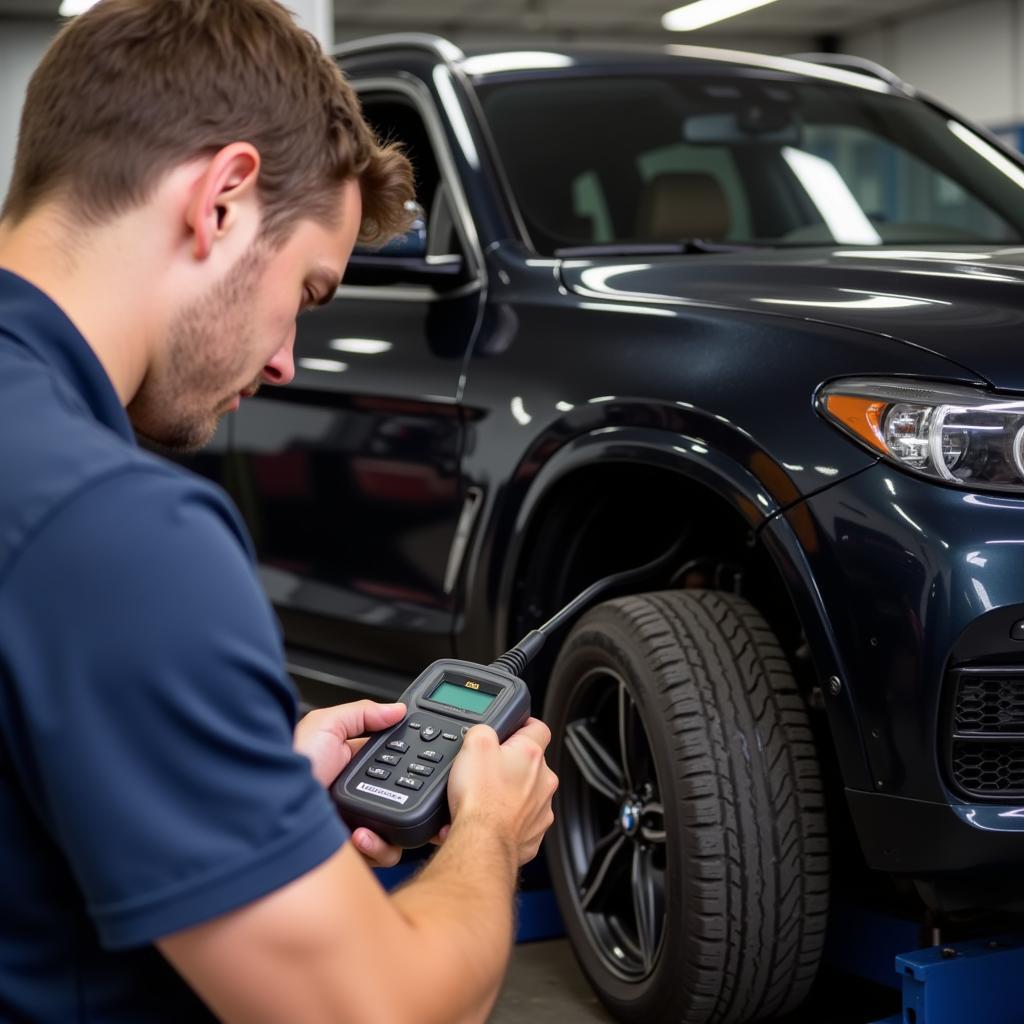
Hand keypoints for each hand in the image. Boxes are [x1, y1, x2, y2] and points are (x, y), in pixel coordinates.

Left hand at [295, 700, 406, 866]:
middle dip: (411, 800)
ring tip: (374, 821)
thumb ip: (363, 713)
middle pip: (400, 797)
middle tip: (407, 796)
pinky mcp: (350, 848)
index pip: (393, 762)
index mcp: (352, 763)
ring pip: (396, 829)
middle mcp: (356, 793)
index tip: (421, 763)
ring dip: (394, 828)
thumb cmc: (290, 762)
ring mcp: (355, 821)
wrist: (266, 805)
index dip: (409, 763)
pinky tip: (361, 835)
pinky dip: (378, 847)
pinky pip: (380, 853)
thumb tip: (397, 710)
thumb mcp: (326, 724)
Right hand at [447, 717, 557, 866]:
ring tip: (483, 800)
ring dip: (507, 795)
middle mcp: (543, 782)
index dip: (524, 724)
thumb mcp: (473, 745)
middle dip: (509, 766)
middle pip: (530, 764)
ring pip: (526, 795)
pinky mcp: (533, 835)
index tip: (515, 728)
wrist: (481, 842)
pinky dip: (505, 822)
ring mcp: (541, 810)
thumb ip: (483, 730)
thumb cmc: (481, 798)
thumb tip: (484, 732)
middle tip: (486, 772)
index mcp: (531, 755)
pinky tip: (486, 821)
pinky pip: (520, 823)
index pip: (538, 728)